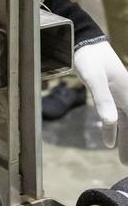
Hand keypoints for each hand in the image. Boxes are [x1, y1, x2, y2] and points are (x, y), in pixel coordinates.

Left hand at [73, 41, 127, 161]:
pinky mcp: (110, 94)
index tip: (127, 161)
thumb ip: (102, 100)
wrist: (82, 39)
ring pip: (126, 124)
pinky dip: (115, 130)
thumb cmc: (89, 57)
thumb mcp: (94, 78)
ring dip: (125, 141)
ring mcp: (120, 95)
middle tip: (125, 166)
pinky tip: (109, 141)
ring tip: (122, 159)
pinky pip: (118, 117)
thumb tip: (111, 123)